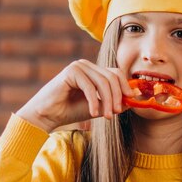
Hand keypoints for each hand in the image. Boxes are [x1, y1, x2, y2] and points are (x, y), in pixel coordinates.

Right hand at [16, 60, 133, 132]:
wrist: (47, 116)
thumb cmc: (71, 111)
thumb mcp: (98, 107)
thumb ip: (114, 101)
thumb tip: (134, 98)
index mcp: (93, 71)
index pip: (116, 73)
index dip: (125, 87)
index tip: (129, 103)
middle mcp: (87, 65)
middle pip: (112, 77)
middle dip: (117, 96)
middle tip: (115, 113)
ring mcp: (79, 66)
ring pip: (103, 82)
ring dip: (107, 101)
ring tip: (106, 116)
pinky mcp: (71, 71)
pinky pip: (90, 86)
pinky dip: (94, 101)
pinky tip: (92, 114)